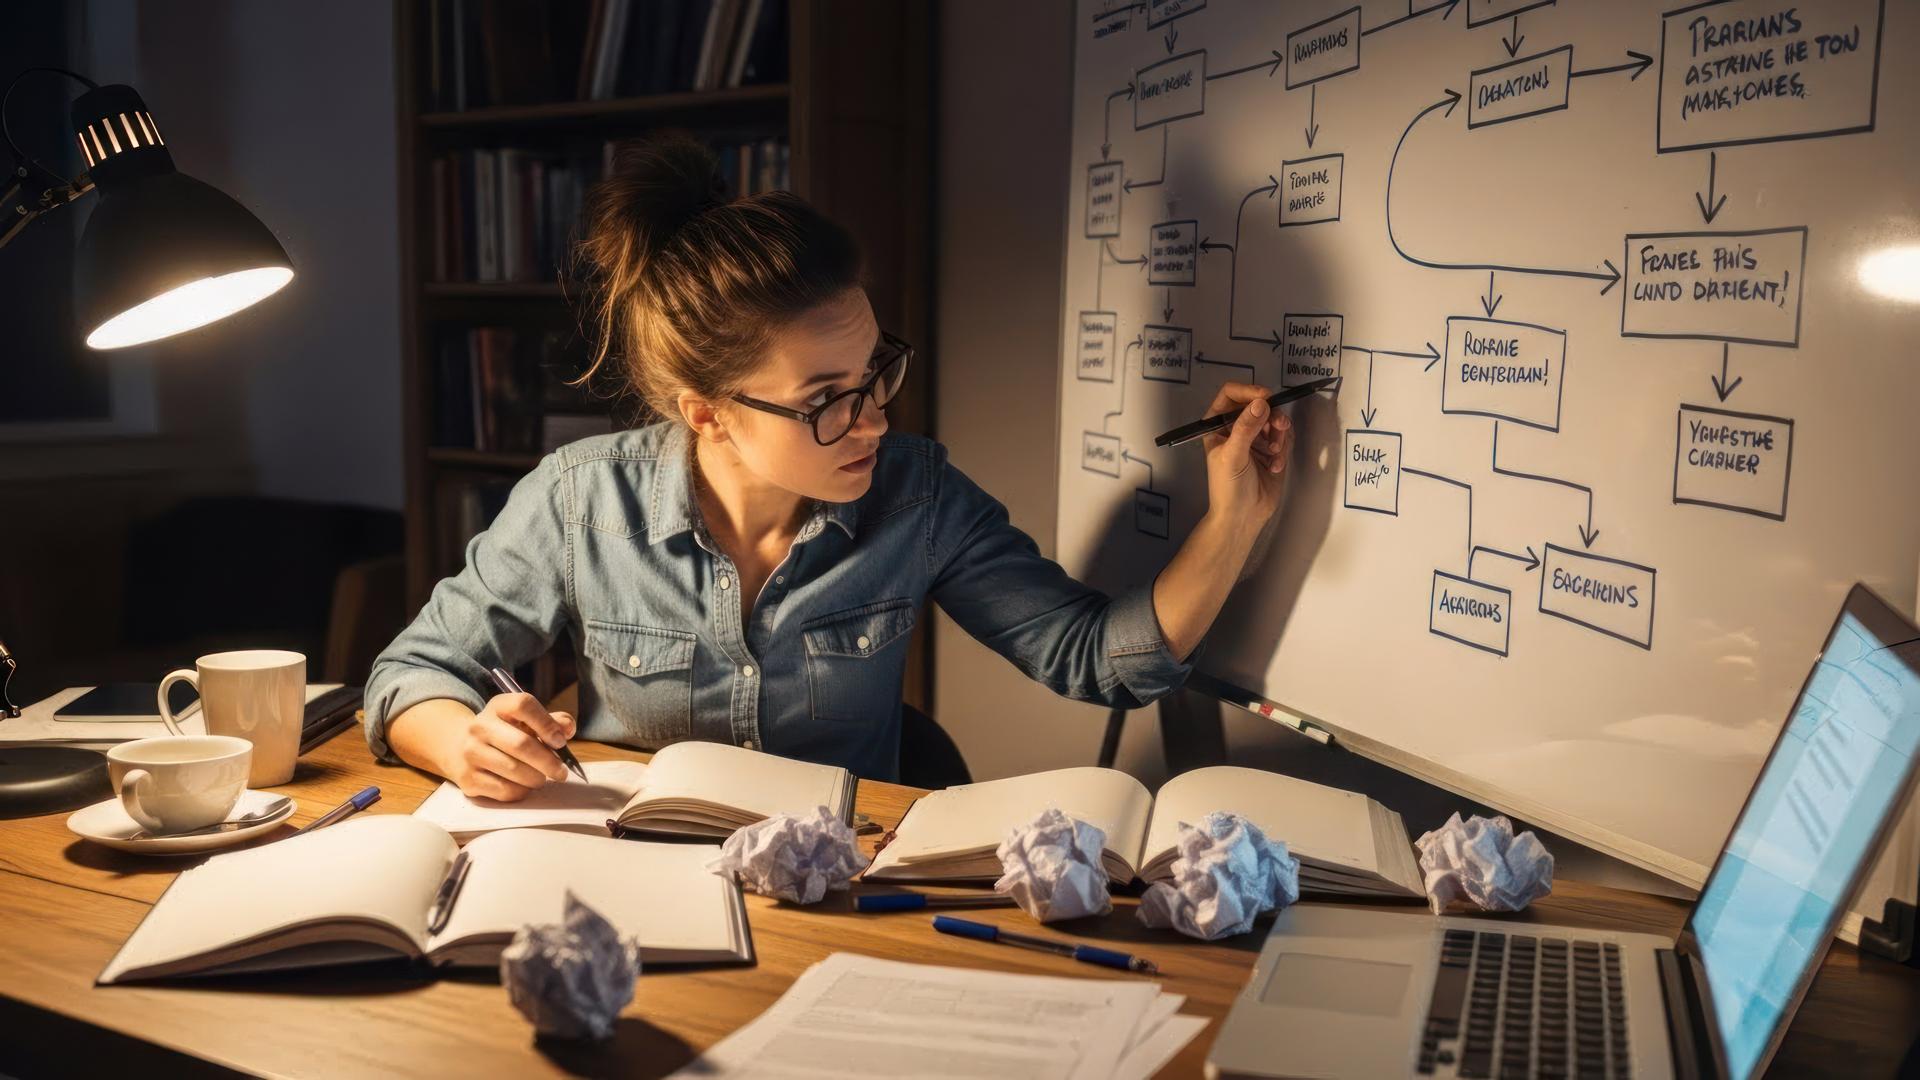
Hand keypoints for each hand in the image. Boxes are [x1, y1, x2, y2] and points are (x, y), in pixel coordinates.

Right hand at [441, 692, 577, 801]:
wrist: (461, 748)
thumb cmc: (505, 734)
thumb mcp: (526, 721)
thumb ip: (552, 721)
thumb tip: (567, 729)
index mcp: (498, 706)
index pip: (523, 705)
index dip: (547, 724)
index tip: (560, 741)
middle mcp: (479, 727)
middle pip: (521, 744)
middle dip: (548, 761)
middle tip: (561, 771)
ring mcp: (470, 753)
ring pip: (515, 770)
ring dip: (537, 778)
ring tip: (542, 777)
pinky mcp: (468, 779)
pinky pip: (505, 790)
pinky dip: (522, 790)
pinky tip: (524, 785)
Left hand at [1201, 381, 1293, 537]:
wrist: (1242, 518)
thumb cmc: (1228, 489)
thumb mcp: (1233, 456)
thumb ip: (1246, 428)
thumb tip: (1261, 403)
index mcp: (1217, 425)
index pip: (1231, 394)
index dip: (1248, 391)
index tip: (1265, 398)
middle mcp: (1236, 428)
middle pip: (1258, 404)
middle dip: (1271, 415)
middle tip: (1279, 427)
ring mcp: (1255, 438)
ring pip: (1274, 420)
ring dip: (1279, 434)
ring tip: (1275, 454)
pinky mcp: (1272, 450)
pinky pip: (1284, 438)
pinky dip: (1283, 450)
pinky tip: (1275, 466)